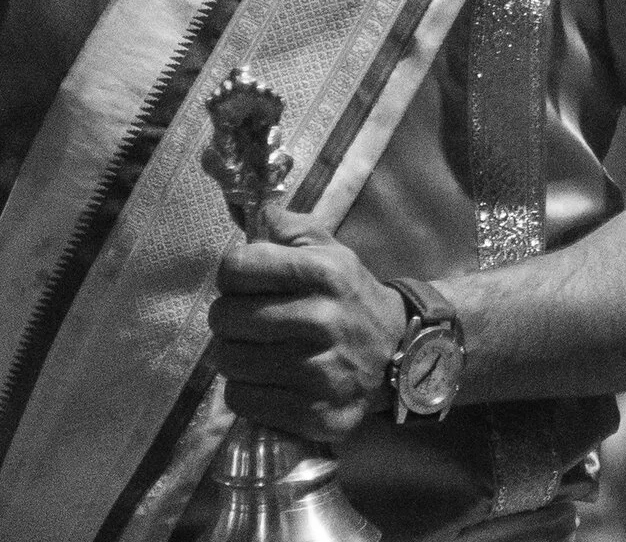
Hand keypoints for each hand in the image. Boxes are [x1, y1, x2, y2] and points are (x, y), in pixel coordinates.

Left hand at [206, 203, 406, 445]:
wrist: (399, 352)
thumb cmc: (350, 296)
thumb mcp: (331, 250)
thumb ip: (288, 227)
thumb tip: (252, 212)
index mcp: (324, 273)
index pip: (237, 267)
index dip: (232, 274)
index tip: (245, 283)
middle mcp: (322, 320)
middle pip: (225, 317)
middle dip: (229, 317)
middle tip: (248, 320)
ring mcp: (318, 371)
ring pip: (229, 361)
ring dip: (235, 355)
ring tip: (257, 350)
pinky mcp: (312, 413)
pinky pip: (241, 399)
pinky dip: (245, 390)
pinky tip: (267, 379)